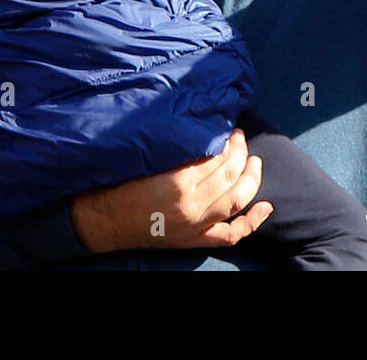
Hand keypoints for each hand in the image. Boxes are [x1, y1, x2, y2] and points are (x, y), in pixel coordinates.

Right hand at [68, 127, 271, 253]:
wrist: (100, 220)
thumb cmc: (117, 182)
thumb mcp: (147, 158)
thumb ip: (179, 148)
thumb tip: (207, 132)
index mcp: (178, 181)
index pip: (217, 155)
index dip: (227, 138)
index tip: (228, 126)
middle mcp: (192, 205)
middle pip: (231, 174)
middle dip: (241, 151)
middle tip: (238, 136)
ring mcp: (195, 225)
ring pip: (237, 199)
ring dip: (251, 177)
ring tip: (254, 160)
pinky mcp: (194, 240)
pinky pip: (230, 235)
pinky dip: (252, 222)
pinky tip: (267, 207)